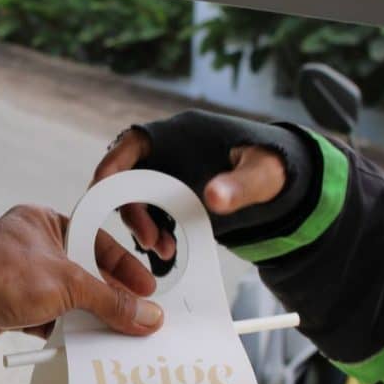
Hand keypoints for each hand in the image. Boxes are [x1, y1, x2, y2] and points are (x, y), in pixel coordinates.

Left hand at [0, 205, 162, 351]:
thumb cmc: (3, 276)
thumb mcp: (69, 285)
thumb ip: (110, 301)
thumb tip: (147, 316)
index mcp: (44, 222)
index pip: (96, 240)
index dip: (123, 266)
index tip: (147, 288)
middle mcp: (31, 246)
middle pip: (82, 272)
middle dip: (108, 297)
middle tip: (138, 317)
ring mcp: (18, 277)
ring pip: (65, 299)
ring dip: (86, 318)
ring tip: (117, 335)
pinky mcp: (8, 306)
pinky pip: (46, 318)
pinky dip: (63, 332)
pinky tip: (83, 347)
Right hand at [92, 110, 310, 260]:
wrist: (281, 181)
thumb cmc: (272, 166)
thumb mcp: (261, 176)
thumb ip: (239, 186)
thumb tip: (214, 197)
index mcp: (178, 133)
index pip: (132, 143)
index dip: (110, 166)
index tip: (101, 191)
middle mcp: (164, 151)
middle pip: (126, 176)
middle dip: (131, 209)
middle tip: (151, 240)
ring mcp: (165, 173)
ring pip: (134, 198)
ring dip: (140, 225)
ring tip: (164, 249)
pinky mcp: (170, 194)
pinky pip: (149, 212)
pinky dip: (152, 230)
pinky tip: (168, 248)